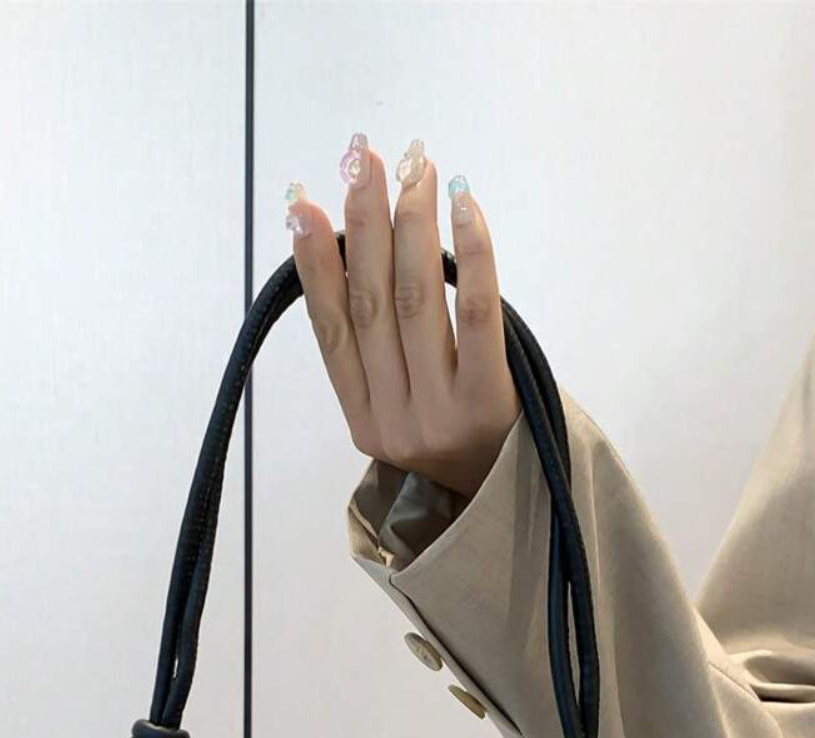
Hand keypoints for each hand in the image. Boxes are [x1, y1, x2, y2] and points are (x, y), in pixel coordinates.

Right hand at [285, 135, 520, 501]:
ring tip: (415, 169)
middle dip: (363, 223)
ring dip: (412, 225)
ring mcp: (439, 413)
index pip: (330, 331)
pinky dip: (472, 255)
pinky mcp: (489, 403)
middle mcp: (394, 420)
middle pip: (371, 304)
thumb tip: (348, 250)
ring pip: (417, 301)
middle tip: (363, 158)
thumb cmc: (457, 438)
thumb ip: (376, 352)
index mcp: (363, 420)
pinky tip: (463, 207)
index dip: (312, 265)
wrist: (514, 501)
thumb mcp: (401, 410)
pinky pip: (479, 315)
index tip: (300, 204)